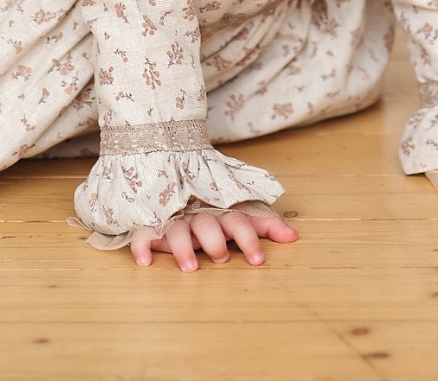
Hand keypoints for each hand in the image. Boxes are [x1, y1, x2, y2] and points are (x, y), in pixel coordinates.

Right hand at [130, 208, 298, 271]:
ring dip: (182, 247)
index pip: (237, 220)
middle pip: (207, 224)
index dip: (248, 239)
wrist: (172, 169)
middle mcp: (197, 213)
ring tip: (190, 267)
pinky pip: (143, 233)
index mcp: (220, 210)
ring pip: (177, 229)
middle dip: (215, 240)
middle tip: (221, 257)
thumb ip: (264, 224)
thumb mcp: (238, 212)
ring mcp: (173, 218)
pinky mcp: (150, 223)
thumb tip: (294, 236)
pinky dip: (143, 245)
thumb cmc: (211, 205)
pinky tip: (145, 261)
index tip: (258, 260)